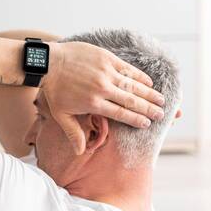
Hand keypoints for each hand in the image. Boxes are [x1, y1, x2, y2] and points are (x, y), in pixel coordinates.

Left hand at [39, 42, 165, 154]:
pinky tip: (149, 82)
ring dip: (149, 93)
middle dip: (148, 109)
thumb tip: (80, 152)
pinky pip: (127, 68)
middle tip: (161, 114)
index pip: (120, 114)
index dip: (136, 119)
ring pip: (133, 85)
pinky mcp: (106, 58)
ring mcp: (105, 72)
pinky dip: (140, 76)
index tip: (147, 124)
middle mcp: (102, 88)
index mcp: (93, 103)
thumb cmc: (54, 90)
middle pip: (131, 101)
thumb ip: (73, 133)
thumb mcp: (60, 114)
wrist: (49, 62)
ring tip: (161, 100)